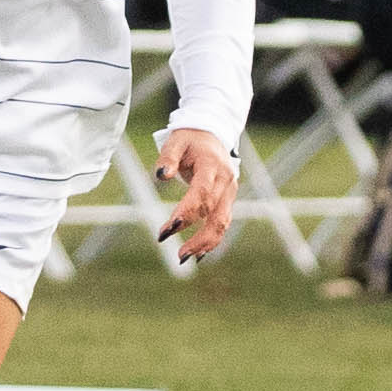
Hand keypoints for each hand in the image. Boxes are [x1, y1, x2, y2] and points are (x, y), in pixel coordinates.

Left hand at [155, 126, 239, 262]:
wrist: (212, 133)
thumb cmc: (190, 139)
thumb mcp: (176, 141)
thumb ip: (168, 157)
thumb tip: (161, 176)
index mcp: (212, 165)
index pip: (202, 193)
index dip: (187, 212)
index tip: (169, 228)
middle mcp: (225, 181)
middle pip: (214, 214)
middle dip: (196, 235)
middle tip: (176, 252)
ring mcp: (230, 192)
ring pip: (222, 223)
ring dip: (205, 243)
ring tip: (184, 257)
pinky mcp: (228, 200)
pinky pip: (222, 223)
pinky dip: (212, 239)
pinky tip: (198, 253)